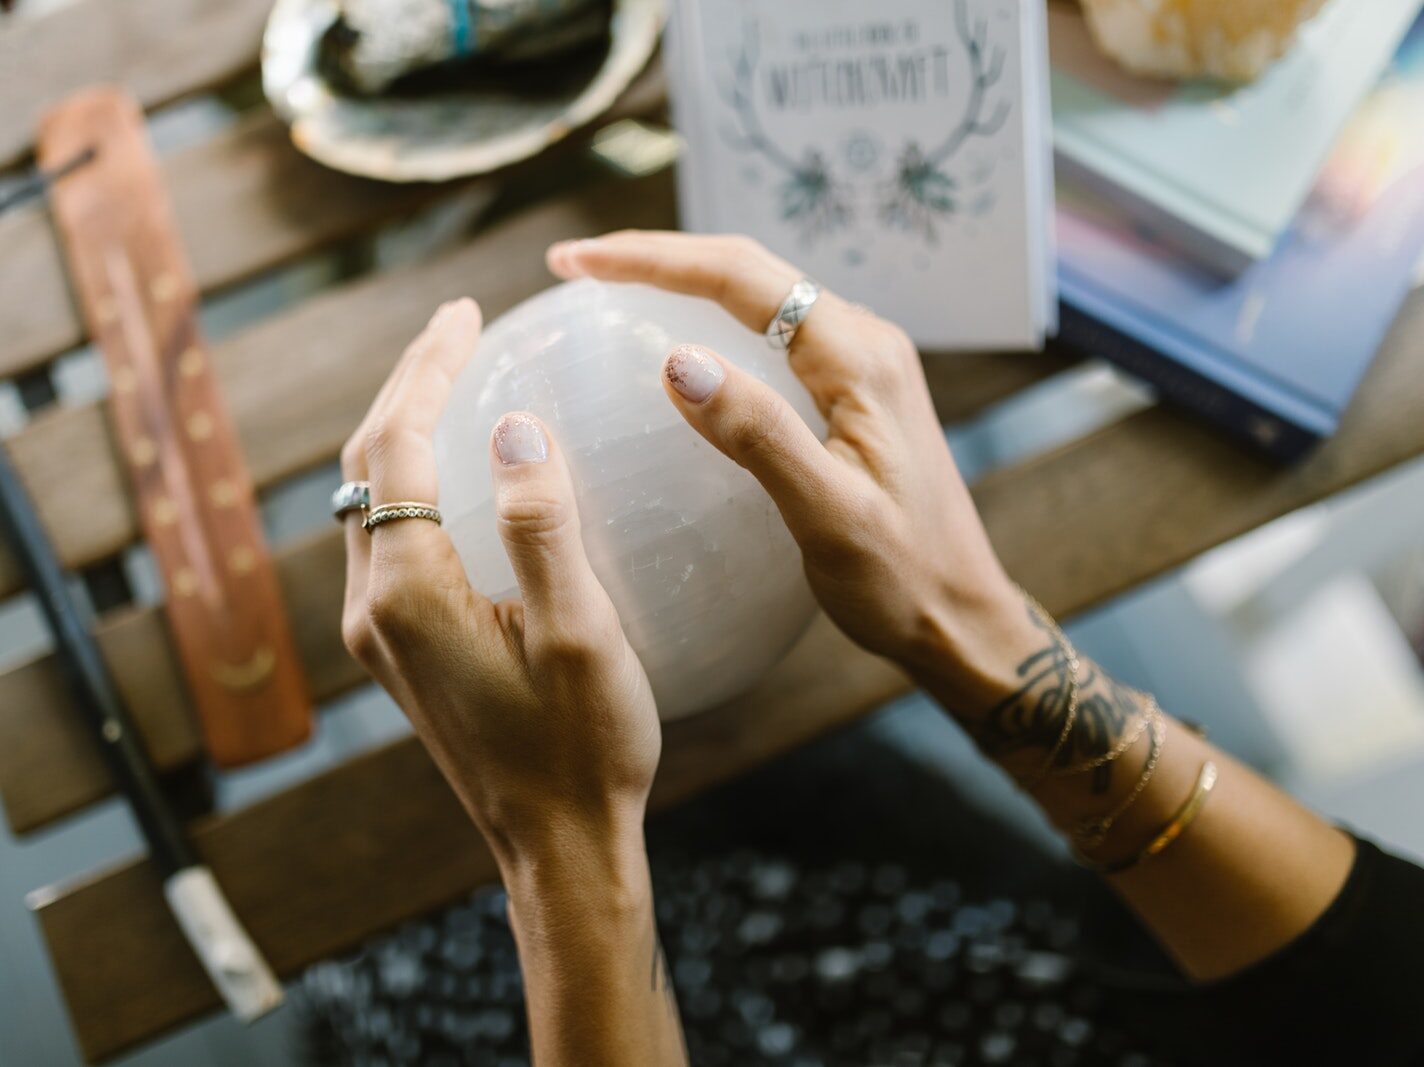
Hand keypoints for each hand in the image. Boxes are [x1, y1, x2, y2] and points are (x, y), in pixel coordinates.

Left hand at [339, 299, 659, 872]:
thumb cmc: (583, 747)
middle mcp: (373, 606)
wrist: (557, 846)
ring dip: (403, 430)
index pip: (395, 447)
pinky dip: (415, 480)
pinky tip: (461, 469)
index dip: (428, 369)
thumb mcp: (580, 635)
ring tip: (455, 377)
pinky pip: (390, 537)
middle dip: (406, 385)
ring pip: (370, 500)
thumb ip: (541, 526)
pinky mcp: (401, 649)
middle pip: (365, 464)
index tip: (468, 312)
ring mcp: (380, 631)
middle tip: (459, 326)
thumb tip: (511, 426)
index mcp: (407, 593)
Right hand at [547, 232, 1039, 715]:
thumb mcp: (827, 516)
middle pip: (749, 271)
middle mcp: (864, 343)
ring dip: (685, 281)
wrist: (962, 616)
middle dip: (659, 257)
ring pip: (760, 297)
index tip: (577, 263)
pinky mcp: (854, 395)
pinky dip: (714, 322)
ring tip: (610, 287)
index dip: (653, 259)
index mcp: (859, 359)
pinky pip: (773, 337)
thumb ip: (758, 435)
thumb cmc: (901, 580)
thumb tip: (676, 361)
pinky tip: (677, 345)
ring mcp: (862, 366)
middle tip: (575, 266)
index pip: (742, 278)